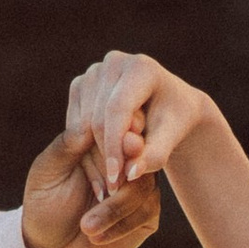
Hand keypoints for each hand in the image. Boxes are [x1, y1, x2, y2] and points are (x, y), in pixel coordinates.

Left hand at [20, 128, 161, 247]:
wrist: (50, 246)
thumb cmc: (44, 201)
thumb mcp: (47, 171)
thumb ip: (67, 146)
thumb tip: (88, 124)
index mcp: (102, 139)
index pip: (119, 125)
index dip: (124, 132)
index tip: (125, 141)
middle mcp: (126, 158)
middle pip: (141, 152)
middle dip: (131, 164)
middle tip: (117, 180)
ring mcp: (140, 184)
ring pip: (144, 184)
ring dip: (116, 206)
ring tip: (85, 225)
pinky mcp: (146, 212)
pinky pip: (146, 210)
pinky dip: (121, 224)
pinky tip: (95, 236)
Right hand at [65, 49, 216, 194]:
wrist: (171, 105)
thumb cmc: (174, 122)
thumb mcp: (170, 140)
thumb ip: (153, 156)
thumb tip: (130, 173)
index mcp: (141, 68)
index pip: (117, 110)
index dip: (113, 147)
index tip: (116, 180)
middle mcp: (115, 62)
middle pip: (98, 117)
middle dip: (105, 155)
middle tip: (116, 185)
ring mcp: (94, 71)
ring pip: (83, 122)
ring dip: (96, 153)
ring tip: (118, 169)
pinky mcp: (81, 83)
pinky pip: (74, 122)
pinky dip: (86, 145)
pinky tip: (106, 155)